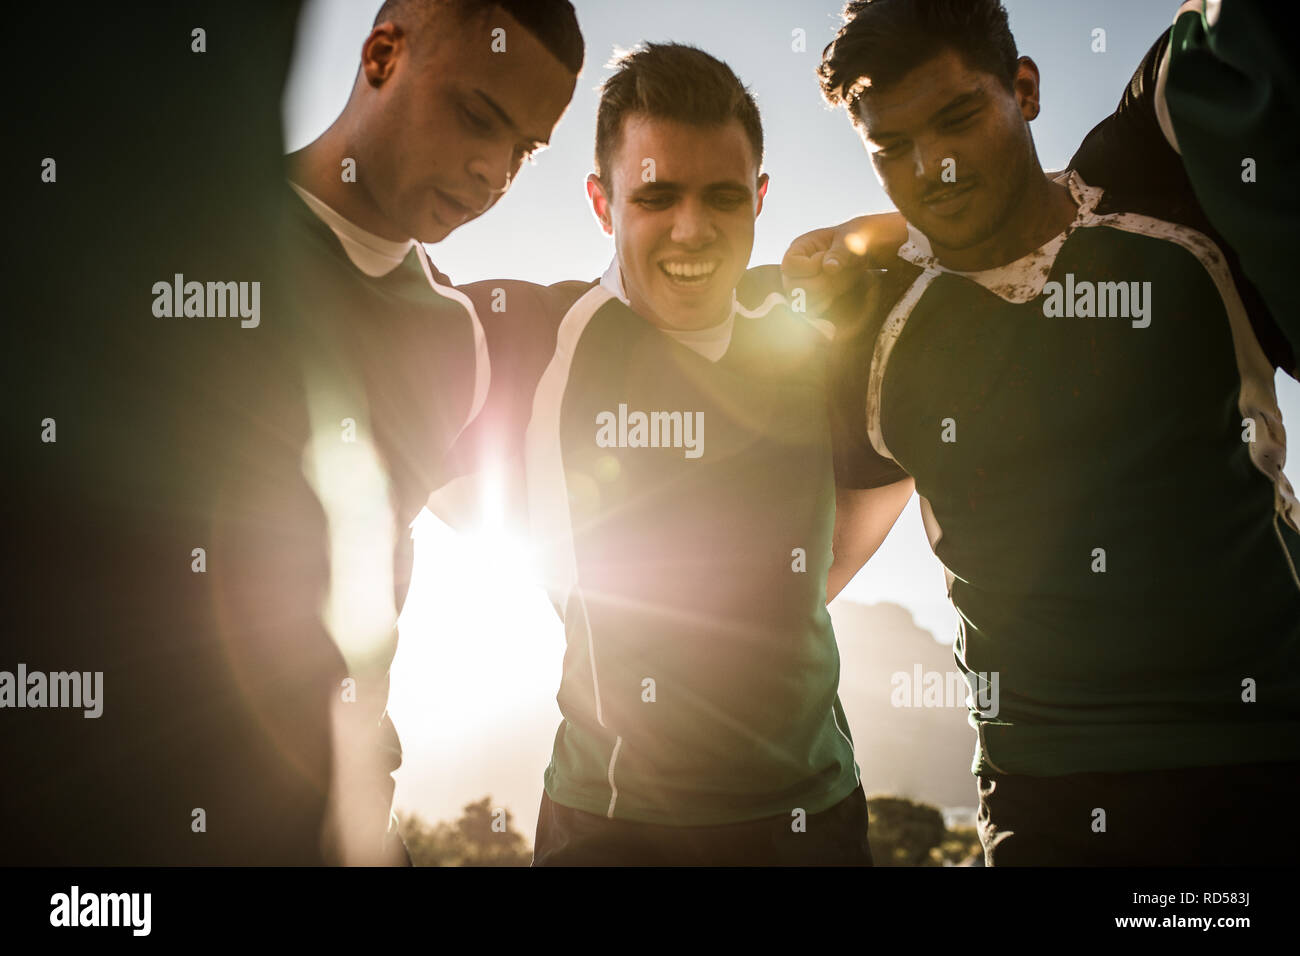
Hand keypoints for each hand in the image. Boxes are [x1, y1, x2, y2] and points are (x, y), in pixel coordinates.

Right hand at [781, 211, 908, 315]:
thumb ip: (841, 251)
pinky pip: (811, 311)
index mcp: (799, 248)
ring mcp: (801, 286)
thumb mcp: (851, 240)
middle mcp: (795, 269)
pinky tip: (837, 292)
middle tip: (838, 273)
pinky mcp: (811, 299)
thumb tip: (829, 267)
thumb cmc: (855, 239)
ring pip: (802, 303)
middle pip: (792, 288)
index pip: (789, 265)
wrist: (864, 252)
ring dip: (825, 294)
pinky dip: (826, 304)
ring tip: (839, 280)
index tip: (826, 260)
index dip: (809, 267)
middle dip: (820, 284)